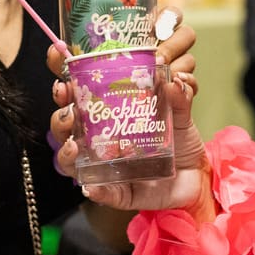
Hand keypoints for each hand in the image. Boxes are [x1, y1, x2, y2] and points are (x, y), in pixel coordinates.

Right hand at [48, 6, 207, 212]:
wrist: (197, 175)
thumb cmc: (179, 139)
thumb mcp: (179, 112)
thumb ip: (178, 95)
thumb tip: (174, 79)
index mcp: (106, 112)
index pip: (76, 94)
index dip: (62, 79)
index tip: (57, 62)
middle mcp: (98, 138)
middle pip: (65, 126)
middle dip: (59, 115)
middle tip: (66, 105)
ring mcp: (104, 166)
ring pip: (72, 160)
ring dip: (66, 151)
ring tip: (73, 144)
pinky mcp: (118, 192)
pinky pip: (101, 192)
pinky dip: (94, 189)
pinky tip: (90, 185)